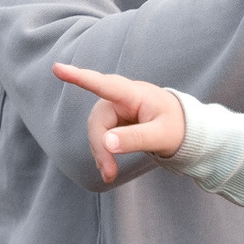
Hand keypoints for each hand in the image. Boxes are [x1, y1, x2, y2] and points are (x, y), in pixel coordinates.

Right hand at [55, 61, 186, 182]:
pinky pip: (100, 136)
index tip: (57, 69)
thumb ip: (135, 139)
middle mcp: (121, 98)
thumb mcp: (161, 136)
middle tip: (109, 173)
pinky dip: (102, 152)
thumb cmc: (176, 127)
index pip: (104, 85)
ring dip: (100, 153)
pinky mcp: (114, 120)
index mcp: (134, 94)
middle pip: (98, 120)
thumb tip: (107, 143)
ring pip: (96, 130)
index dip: (80, 77)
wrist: (186, 129)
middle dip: (100, 147)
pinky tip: (108, 167)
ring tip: (110, 174)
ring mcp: (116, 108)